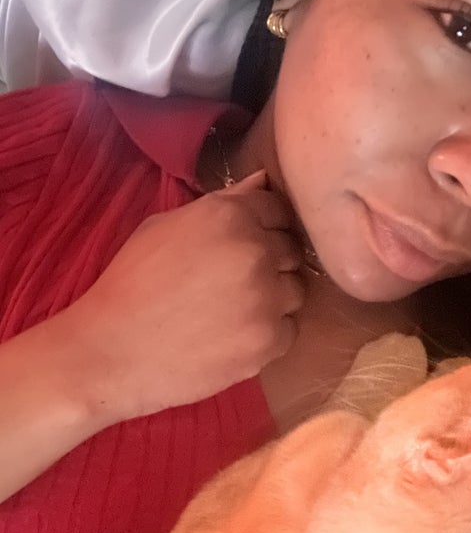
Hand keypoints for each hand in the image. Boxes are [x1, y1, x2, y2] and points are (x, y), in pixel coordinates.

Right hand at [61, 170, 303, 421]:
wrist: (112, 350)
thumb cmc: (131, 284)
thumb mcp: (164, 226)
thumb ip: (221, 203)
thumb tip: (261, 182)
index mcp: (230, 216)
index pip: (278, 209)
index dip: (265, 226)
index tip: (247, 244)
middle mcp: (256, 252)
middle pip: (292, 251)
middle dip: (271, 262)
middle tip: (234, 283)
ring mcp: (267, 299)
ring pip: (295, 292)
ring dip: (274, 299)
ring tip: (234, 311)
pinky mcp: (269, 342)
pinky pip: (289, 330)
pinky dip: (269, 334)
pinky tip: (234, 336)